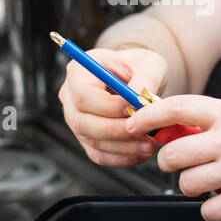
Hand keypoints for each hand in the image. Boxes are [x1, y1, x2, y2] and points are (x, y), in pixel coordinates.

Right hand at [57, 45, 169, 167]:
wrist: (138, 81)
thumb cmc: (139, 67)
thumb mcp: (148, 64)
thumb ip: (145, 79)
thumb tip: (138, 100)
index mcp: (79, 72)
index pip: (83, 94)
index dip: (108, 106)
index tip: (134, 108)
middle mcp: (70, 97)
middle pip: (82, 122)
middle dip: (116, 130)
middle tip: (144, 132)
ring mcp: (76, 119)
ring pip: (91, 141)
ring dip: (122, 147)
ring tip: (149, 145)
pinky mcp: (87, 138)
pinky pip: (98, 154)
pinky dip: (120, 157)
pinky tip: (141, 153)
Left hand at [124, 93, 220, 220]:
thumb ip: (218, 121)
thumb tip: (180, 129)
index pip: (177, 108)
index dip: (148, 116)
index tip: (133, 124)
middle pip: (172, 154)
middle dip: (170, 164)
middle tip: (182, 166)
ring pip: (186, 184)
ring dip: (194, 188)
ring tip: (215, 185)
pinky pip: (208, 211)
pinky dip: (214, 211)